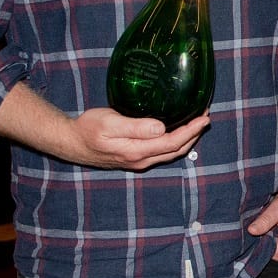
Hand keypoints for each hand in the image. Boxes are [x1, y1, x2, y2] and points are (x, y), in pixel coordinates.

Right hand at [65, 108, 208, 170]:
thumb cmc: (88, 129)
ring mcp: (139, 161)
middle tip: (205, 116)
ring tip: (196, 122)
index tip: (204, 117)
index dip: (192, 131)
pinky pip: (162, 152)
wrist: (72, 143)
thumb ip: (136, 127)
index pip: (173, 142)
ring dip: (187, 138)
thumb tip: (161, 128)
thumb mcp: (109, 123)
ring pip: (171, 153)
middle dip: (194, 134)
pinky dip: (175, 141)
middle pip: (177, 150)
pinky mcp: (135, 159)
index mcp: (137, 151)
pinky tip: (177, 130)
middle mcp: (141, 160)